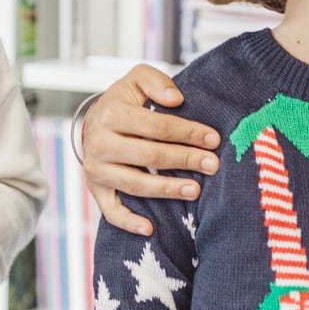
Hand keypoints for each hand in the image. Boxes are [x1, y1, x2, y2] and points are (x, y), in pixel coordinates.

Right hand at [82, 67, 219, 235]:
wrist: (95, 122)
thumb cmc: (125, 102)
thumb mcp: (137, 80)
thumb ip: (156, 82)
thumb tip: (176, 99)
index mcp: (111, 114)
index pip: (157, 126)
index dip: (188, 133)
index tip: (213, 139)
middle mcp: (99, 143)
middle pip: (149, 155)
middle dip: (185, 160)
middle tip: (213, 165)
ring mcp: (96, 170)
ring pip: (135, 184)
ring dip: (167, 190)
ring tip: (195, 191)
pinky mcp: (96, 190)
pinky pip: (111, 211)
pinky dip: (129, 223)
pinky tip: (150, 229)